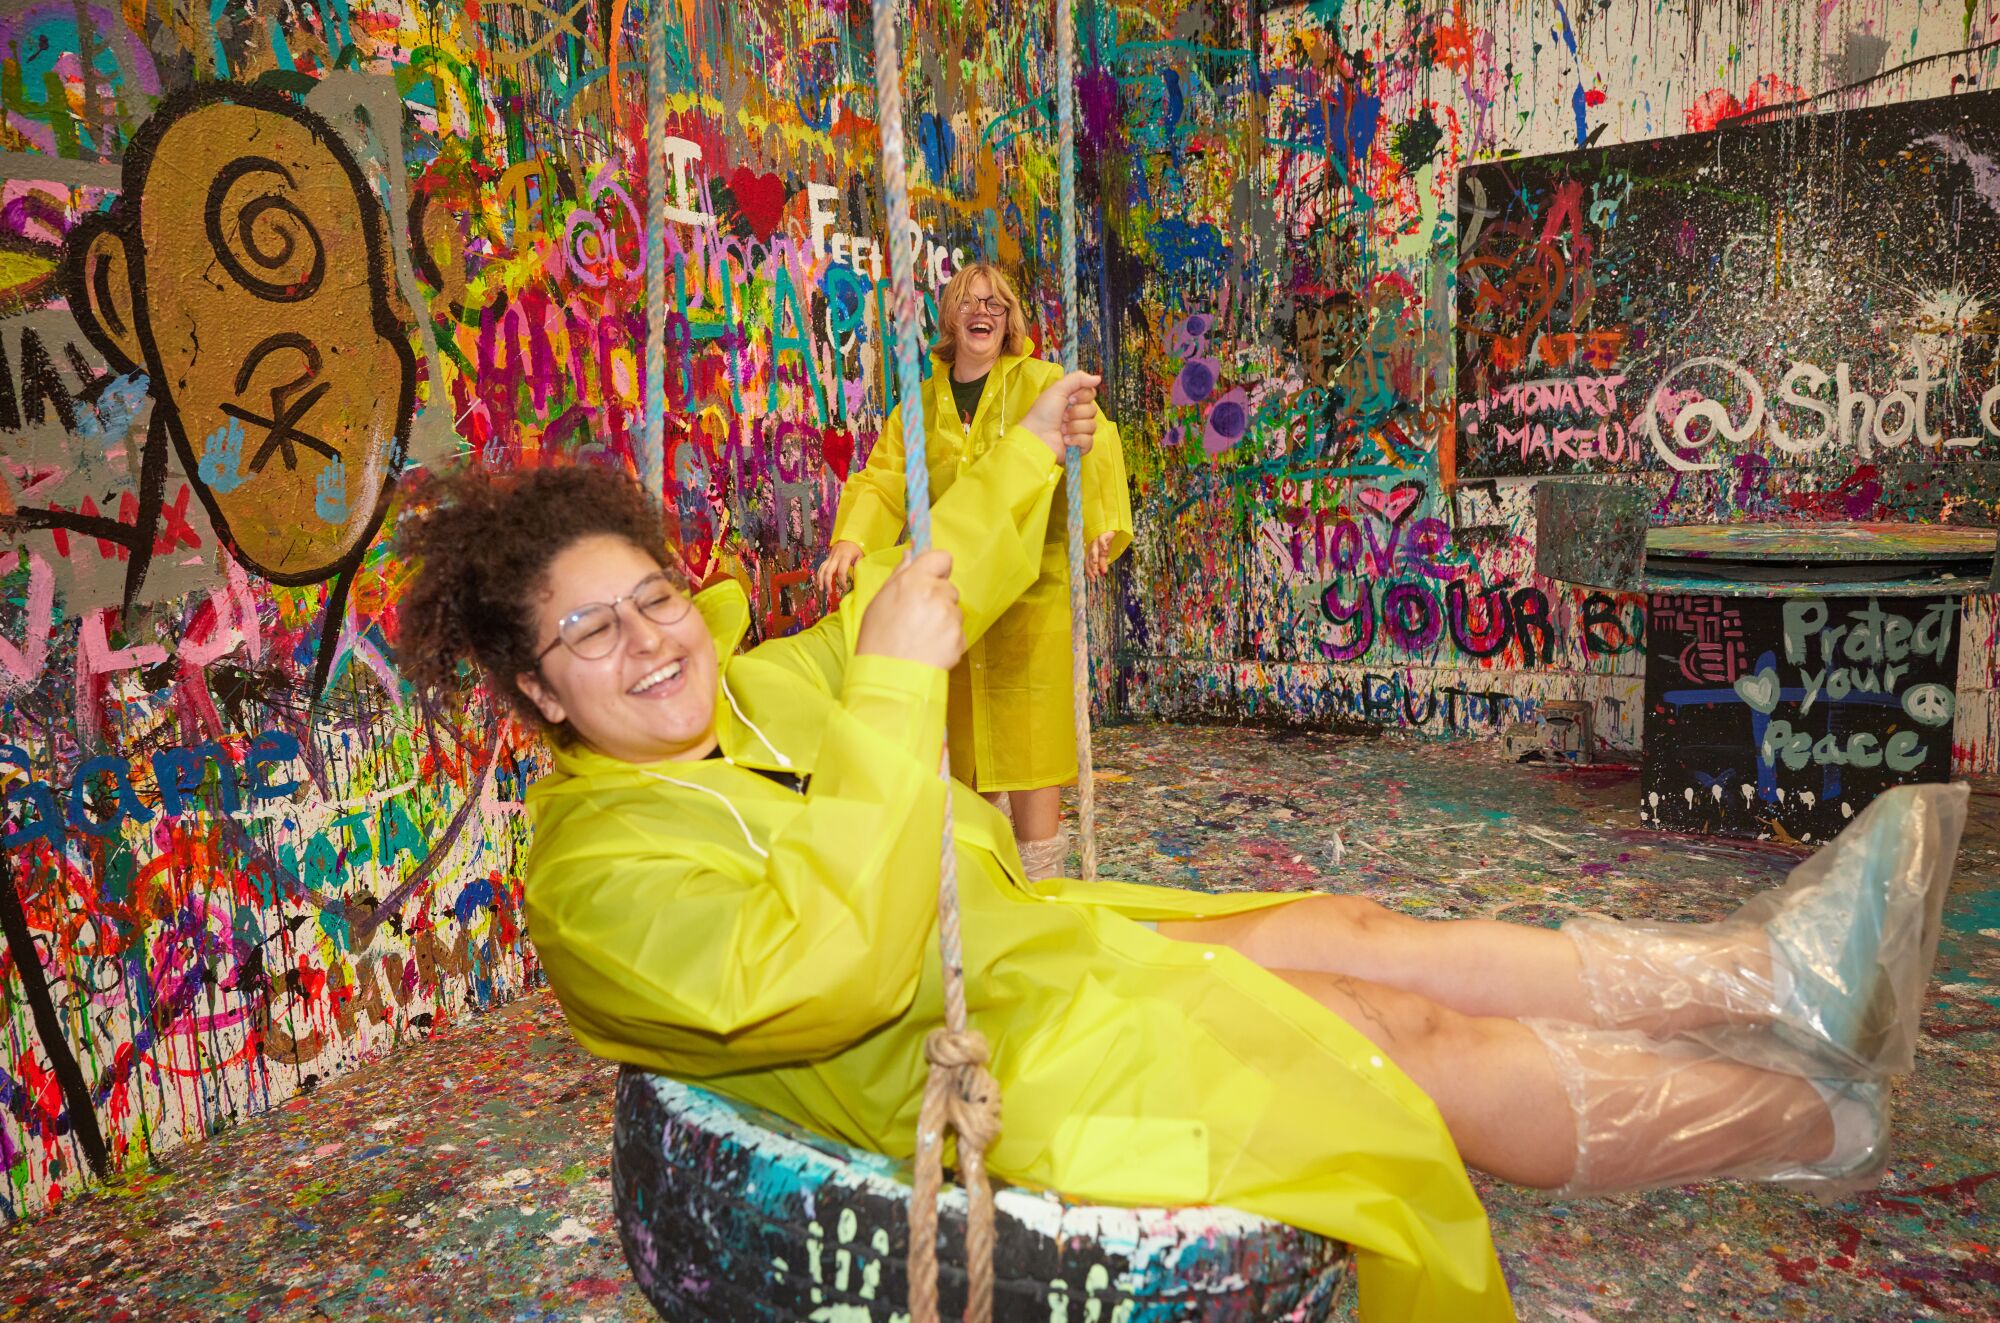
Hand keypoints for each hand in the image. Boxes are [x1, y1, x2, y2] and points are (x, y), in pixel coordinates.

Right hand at [815, 540, 864, 598]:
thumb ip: (858, 567)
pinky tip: (819, 582)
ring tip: (821, 589)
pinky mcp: (827, 558)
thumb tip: (856, 580)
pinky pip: (821, 567)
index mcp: (845, 556)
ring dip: (820, 579)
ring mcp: (830, 557)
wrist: (848, 538)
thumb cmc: (856, 549)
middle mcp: (835, 557)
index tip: (845, 588)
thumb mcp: (860, 556)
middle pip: (828, 571)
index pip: (841, 572)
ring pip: (822, 569)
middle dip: (827, 582)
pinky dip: (819, 575)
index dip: (842, 582)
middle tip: (830, 592)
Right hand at [854, 548, 965, 670]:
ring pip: (954, 611)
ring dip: (943, 620)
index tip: (930, 578)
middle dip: (937, 599)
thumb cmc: (878, 638)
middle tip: (917, 617)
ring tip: (921, 637)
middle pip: (948, 588)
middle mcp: (936, 595)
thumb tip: (911, 555)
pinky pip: (957, 633)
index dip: (936, 568)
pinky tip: (929, 649)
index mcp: (914, 581)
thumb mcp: (880, 600)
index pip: (942, 558)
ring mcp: (950, 618)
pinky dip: (947, 640)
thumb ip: (900, 575)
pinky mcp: (959, 639)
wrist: (888, 677)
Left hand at [1022, 372, 1101, 458]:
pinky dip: (1076, 440)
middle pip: (1093, 410)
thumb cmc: (1043, 413)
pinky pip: (1089, 441)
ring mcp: (1079, 431)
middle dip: (1076, 413)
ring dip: (1074, 427)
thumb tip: (1098, 378)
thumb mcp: (1058, 389)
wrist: (1036, 437)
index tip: (1070, 399)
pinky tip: (1065, 440)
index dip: (1083, 397)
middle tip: (1062, 416)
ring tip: (1061, 429)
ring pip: (1092, 425)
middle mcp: (1077, 415)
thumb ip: (1078, 379)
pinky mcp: (1080, 446)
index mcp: (1073, 401)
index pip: (1091, 394)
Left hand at [1087, 530, 1116, 578]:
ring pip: (1093, 549)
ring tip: (1095, 562)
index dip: (1089, 572)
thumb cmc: (1105, 544)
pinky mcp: (1102, 535)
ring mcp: (1095, 541)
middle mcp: (1091, 547)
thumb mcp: (1104, 555)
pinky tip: (1105, 550)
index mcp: (1090, 553)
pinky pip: (1101, 540)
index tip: (1093, 580)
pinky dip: (1103, 545)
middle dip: (1091, 567)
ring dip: (1094, 556)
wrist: (1110, 531)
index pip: (1087, 563)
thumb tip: (1103, 574)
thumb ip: (1102, 563)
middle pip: (1089, 558)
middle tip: (1095, 574)